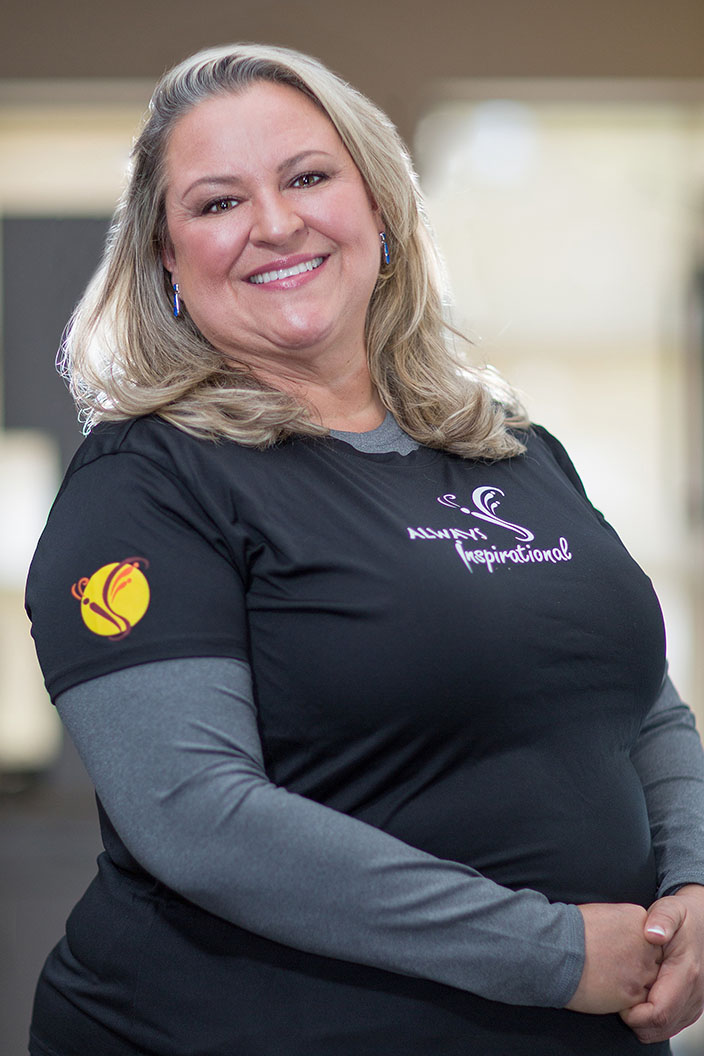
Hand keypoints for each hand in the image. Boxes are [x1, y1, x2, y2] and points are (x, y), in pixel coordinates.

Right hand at [566, 903, 662, 1014]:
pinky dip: (626, 997)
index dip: (635, 945)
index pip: (650, 936)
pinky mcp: (633, 994)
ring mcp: (641, 970)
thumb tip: (625, 937)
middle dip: (638, 963)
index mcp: (638, 918)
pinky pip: (639, 999)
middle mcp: (646, 944)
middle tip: (615, 964)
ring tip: (610, 977)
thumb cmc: (570, 929)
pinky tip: (607, 988)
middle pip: (654, 958)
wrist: (556, 951)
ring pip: (649, 980)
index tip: (618, 948)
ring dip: (634, 981)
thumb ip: (623, 924)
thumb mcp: (602, 912)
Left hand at [620, 884, 703, 1043]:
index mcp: (687, 972)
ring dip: (643, 1024)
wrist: (701, 922)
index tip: (618, 1002)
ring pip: (666, 1030)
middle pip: (661, 1026)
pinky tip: (639, 1003)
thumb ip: (662, 919)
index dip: (634, 1014)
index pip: (659, 1011)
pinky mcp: (691, 1006)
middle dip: (635, 1022)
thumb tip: (654, 934)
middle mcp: (695, 992)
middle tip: (617, 1001)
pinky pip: (670, 1026)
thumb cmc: (681, 917)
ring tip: (626, 1000)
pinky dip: (652, 1022)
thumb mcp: (670, 909)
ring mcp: (695, 1002)